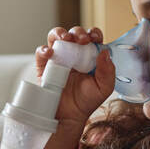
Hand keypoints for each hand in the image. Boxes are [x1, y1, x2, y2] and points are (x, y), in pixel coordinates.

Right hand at [36, 27, 114, 148]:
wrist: (69, 116)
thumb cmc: (87, 101)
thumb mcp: (104, 87)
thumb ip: (108, 70)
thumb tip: (105, 52)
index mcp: (90, 55)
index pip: (92, 37)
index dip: (93, 33)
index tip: (95, 38)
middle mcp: (74, 53)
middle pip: (74, 33)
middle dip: (78, 32)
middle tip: (82, 40)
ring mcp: (58, 58)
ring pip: (56, 36)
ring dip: (60, 33)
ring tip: (65, 39)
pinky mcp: (44, 65)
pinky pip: (41, 52)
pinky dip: (44, 49)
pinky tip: (51, 53)